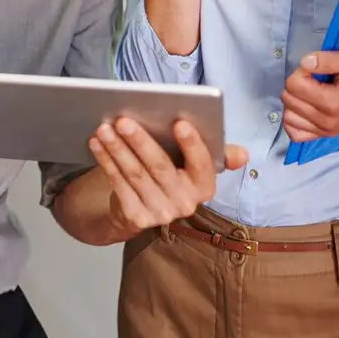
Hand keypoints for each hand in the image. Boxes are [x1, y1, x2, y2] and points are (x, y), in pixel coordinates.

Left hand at [88, 118, 247, 240]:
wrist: (144, 209)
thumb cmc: (173, 175)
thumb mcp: (195, 165)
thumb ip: (217, 154)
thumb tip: (242, 155)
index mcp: (205, 187)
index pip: (202, 165)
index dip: (192, 144)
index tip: (179, 122)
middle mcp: (185, 203)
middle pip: (161, 167)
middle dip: (141, 141)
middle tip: (124, 120)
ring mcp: (160, 213)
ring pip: (136, 174)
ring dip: (117, 149)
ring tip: (105, 128)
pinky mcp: (136, 217)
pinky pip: (119, 184)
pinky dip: (106, 161)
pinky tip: (96, 144)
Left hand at [281, 49, 338, 141]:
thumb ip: (327, 60)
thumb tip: (303, 62)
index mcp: (331, 102)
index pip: (293, 85)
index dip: (301, 70)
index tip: (316, 68)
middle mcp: (325, 120)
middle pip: (288, 99)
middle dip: (297, 83)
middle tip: (315, 78)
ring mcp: (325, 130)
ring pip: (288, 116)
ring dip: (293, 100)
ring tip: (310, 91)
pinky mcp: (326, 134)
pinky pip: (296, 133)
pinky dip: (294, 120)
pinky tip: (303, 108)